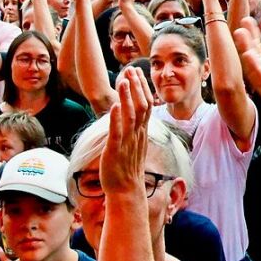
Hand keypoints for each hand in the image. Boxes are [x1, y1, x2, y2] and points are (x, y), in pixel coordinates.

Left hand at [100, 68, 151, 197]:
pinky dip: (116, 119)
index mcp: (141, 132)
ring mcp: (127, 142)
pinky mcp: (115, 151)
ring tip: (124, 80)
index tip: (136, 73)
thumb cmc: (127, 168)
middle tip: (131, 69)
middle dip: (136, 87)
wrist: (126, 191)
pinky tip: (114, 106)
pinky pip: (117, 133)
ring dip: (127, 97)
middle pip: (141, 106)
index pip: (145, 104)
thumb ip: (134, 128)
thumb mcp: (133, 144)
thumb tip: (129, 114)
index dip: (141, 88)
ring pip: (130, 116)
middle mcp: (137, 135)